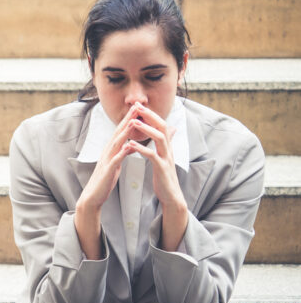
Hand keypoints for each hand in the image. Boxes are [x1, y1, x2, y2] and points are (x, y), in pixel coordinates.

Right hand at [77, 102, 143, 211]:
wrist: (93, 196)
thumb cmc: (104, 180)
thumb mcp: (116, 164)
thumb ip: (122, 154)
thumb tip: (131, 145)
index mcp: (111, 150)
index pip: (121, 131)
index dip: (130, 118)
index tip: (139, 107)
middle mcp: (107, 152)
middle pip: (118, 132)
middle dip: (128, 119)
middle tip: (137, 106)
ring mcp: (106, 160)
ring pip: (116, 143)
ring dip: (125, 132)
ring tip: (134, 121)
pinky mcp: (107, 171)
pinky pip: (115, 160)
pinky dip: (122, 153)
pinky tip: (129, 146)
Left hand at [125, 102, 187, 249]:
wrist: (171, 196)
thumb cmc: (165, 176)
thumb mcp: (165, 156)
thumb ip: (167, 143)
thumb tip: (171, 129)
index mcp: (167, 146)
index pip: (161, 124)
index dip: (151, 114)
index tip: (139, 106)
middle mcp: (169, 149)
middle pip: (162, 126)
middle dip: (150, 116)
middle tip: (137, 106)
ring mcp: (167, 158)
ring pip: (160, 139)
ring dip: (146, 129)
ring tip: (134, 122)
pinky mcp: (162, 169)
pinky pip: (153, 156)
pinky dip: (142, 149)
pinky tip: (131, 144)